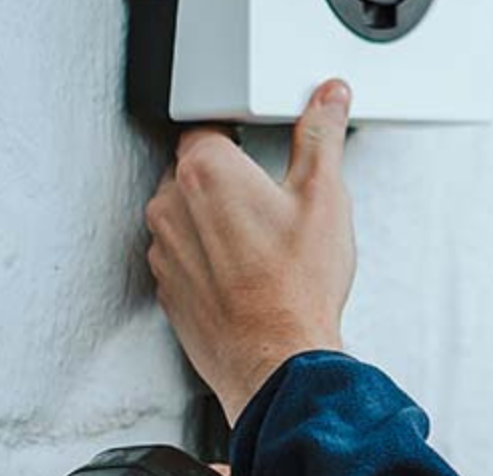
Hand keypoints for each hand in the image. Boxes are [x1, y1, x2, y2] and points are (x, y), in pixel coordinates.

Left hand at [146, 80, 356, 422]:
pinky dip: (210, 259)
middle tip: (273, 205)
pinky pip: (185, 255)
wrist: (277, 360)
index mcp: (206, 169)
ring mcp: (164, 248)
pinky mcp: (167, 286)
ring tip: (264, 246)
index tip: (264, 153)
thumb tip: (328, 98)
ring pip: (188, 214)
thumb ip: (321, 136)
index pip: (208, 126)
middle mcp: (172, 204)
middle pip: (195, 170)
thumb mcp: (324, 198)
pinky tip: (249, 274)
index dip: (240, 136)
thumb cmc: (296, 289)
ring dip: (217, 221)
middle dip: (230, 180)